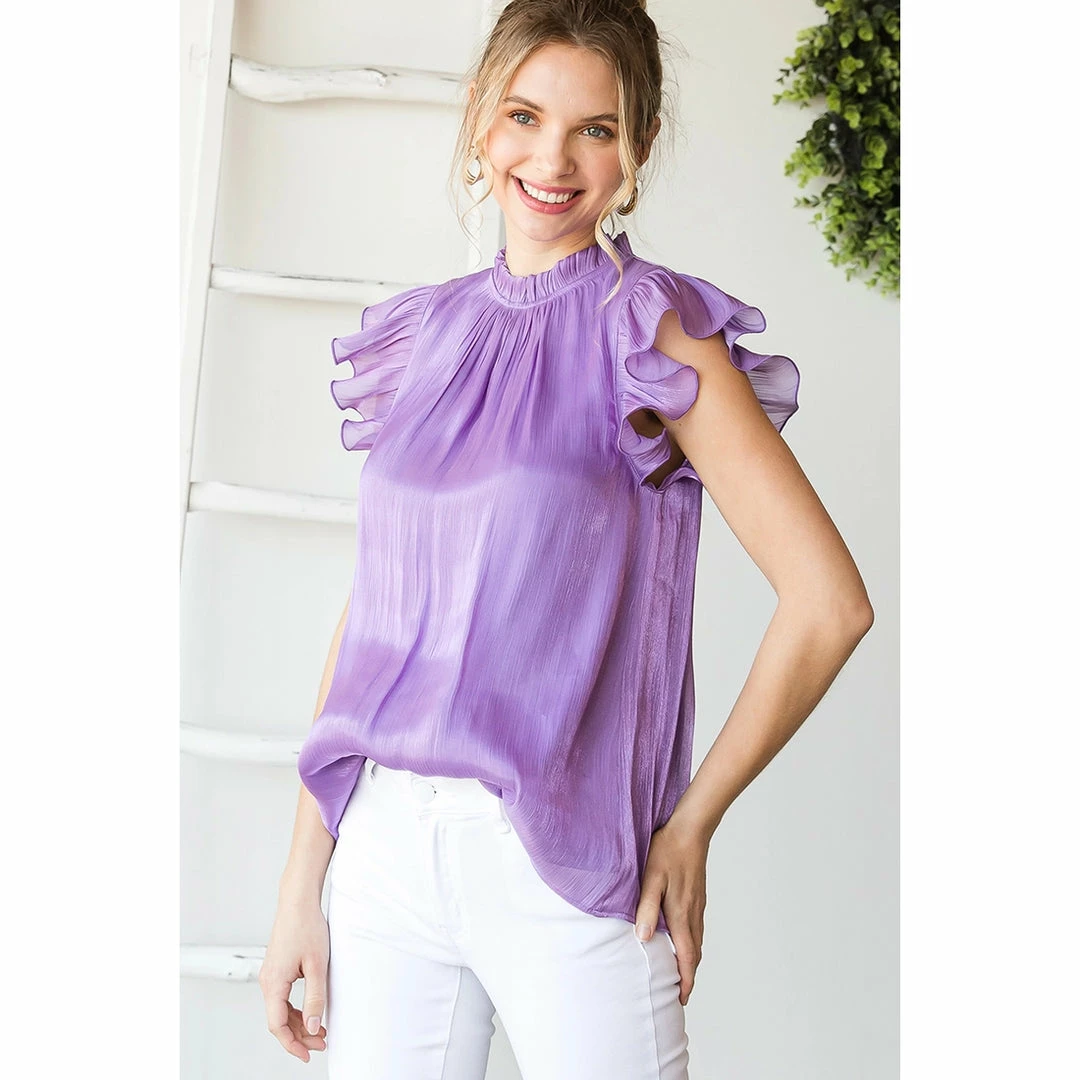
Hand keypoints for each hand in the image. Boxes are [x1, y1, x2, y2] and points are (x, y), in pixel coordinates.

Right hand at [258, 895, 329, 1061]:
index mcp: (273, 983)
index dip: (292, 1043)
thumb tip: (314, 1026)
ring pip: (281, 1009)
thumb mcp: (317, 965)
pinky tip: (311, 1011)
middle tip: (322, 1043)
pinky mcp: (277, 968)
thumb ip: (315, 997)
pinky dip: (296, 1008)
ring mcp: (271, 974)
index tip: (307, 1055)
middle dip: (299, 1035)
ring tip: (320, 1030)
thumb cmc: (307, 927)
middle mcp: (267, 981)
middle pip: (279, 1020)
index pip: (277, 1025)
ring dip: (299, 1022)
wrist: (298, 902)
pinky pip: (283, 997)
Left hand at [634, 815, 708, 1006]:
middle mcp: (693, 913)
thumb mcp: (651, 878)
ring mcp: (697, 904)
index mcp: (681, 914)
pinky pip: (696, 927)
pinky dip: (692, 942)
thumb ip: (647, 909)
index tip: (682, 1000)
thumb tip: (644, 939)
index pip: (687, 957)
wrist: (690, 829)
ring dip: (690, 960)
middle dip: (689, 976)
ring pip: (697, 940)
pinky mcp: (697, 896)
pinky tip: (681, 938)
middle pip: (695, 953)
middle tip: (679, 993)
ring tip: (680, 971)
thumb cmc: (667, 851)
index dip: (686, 981)